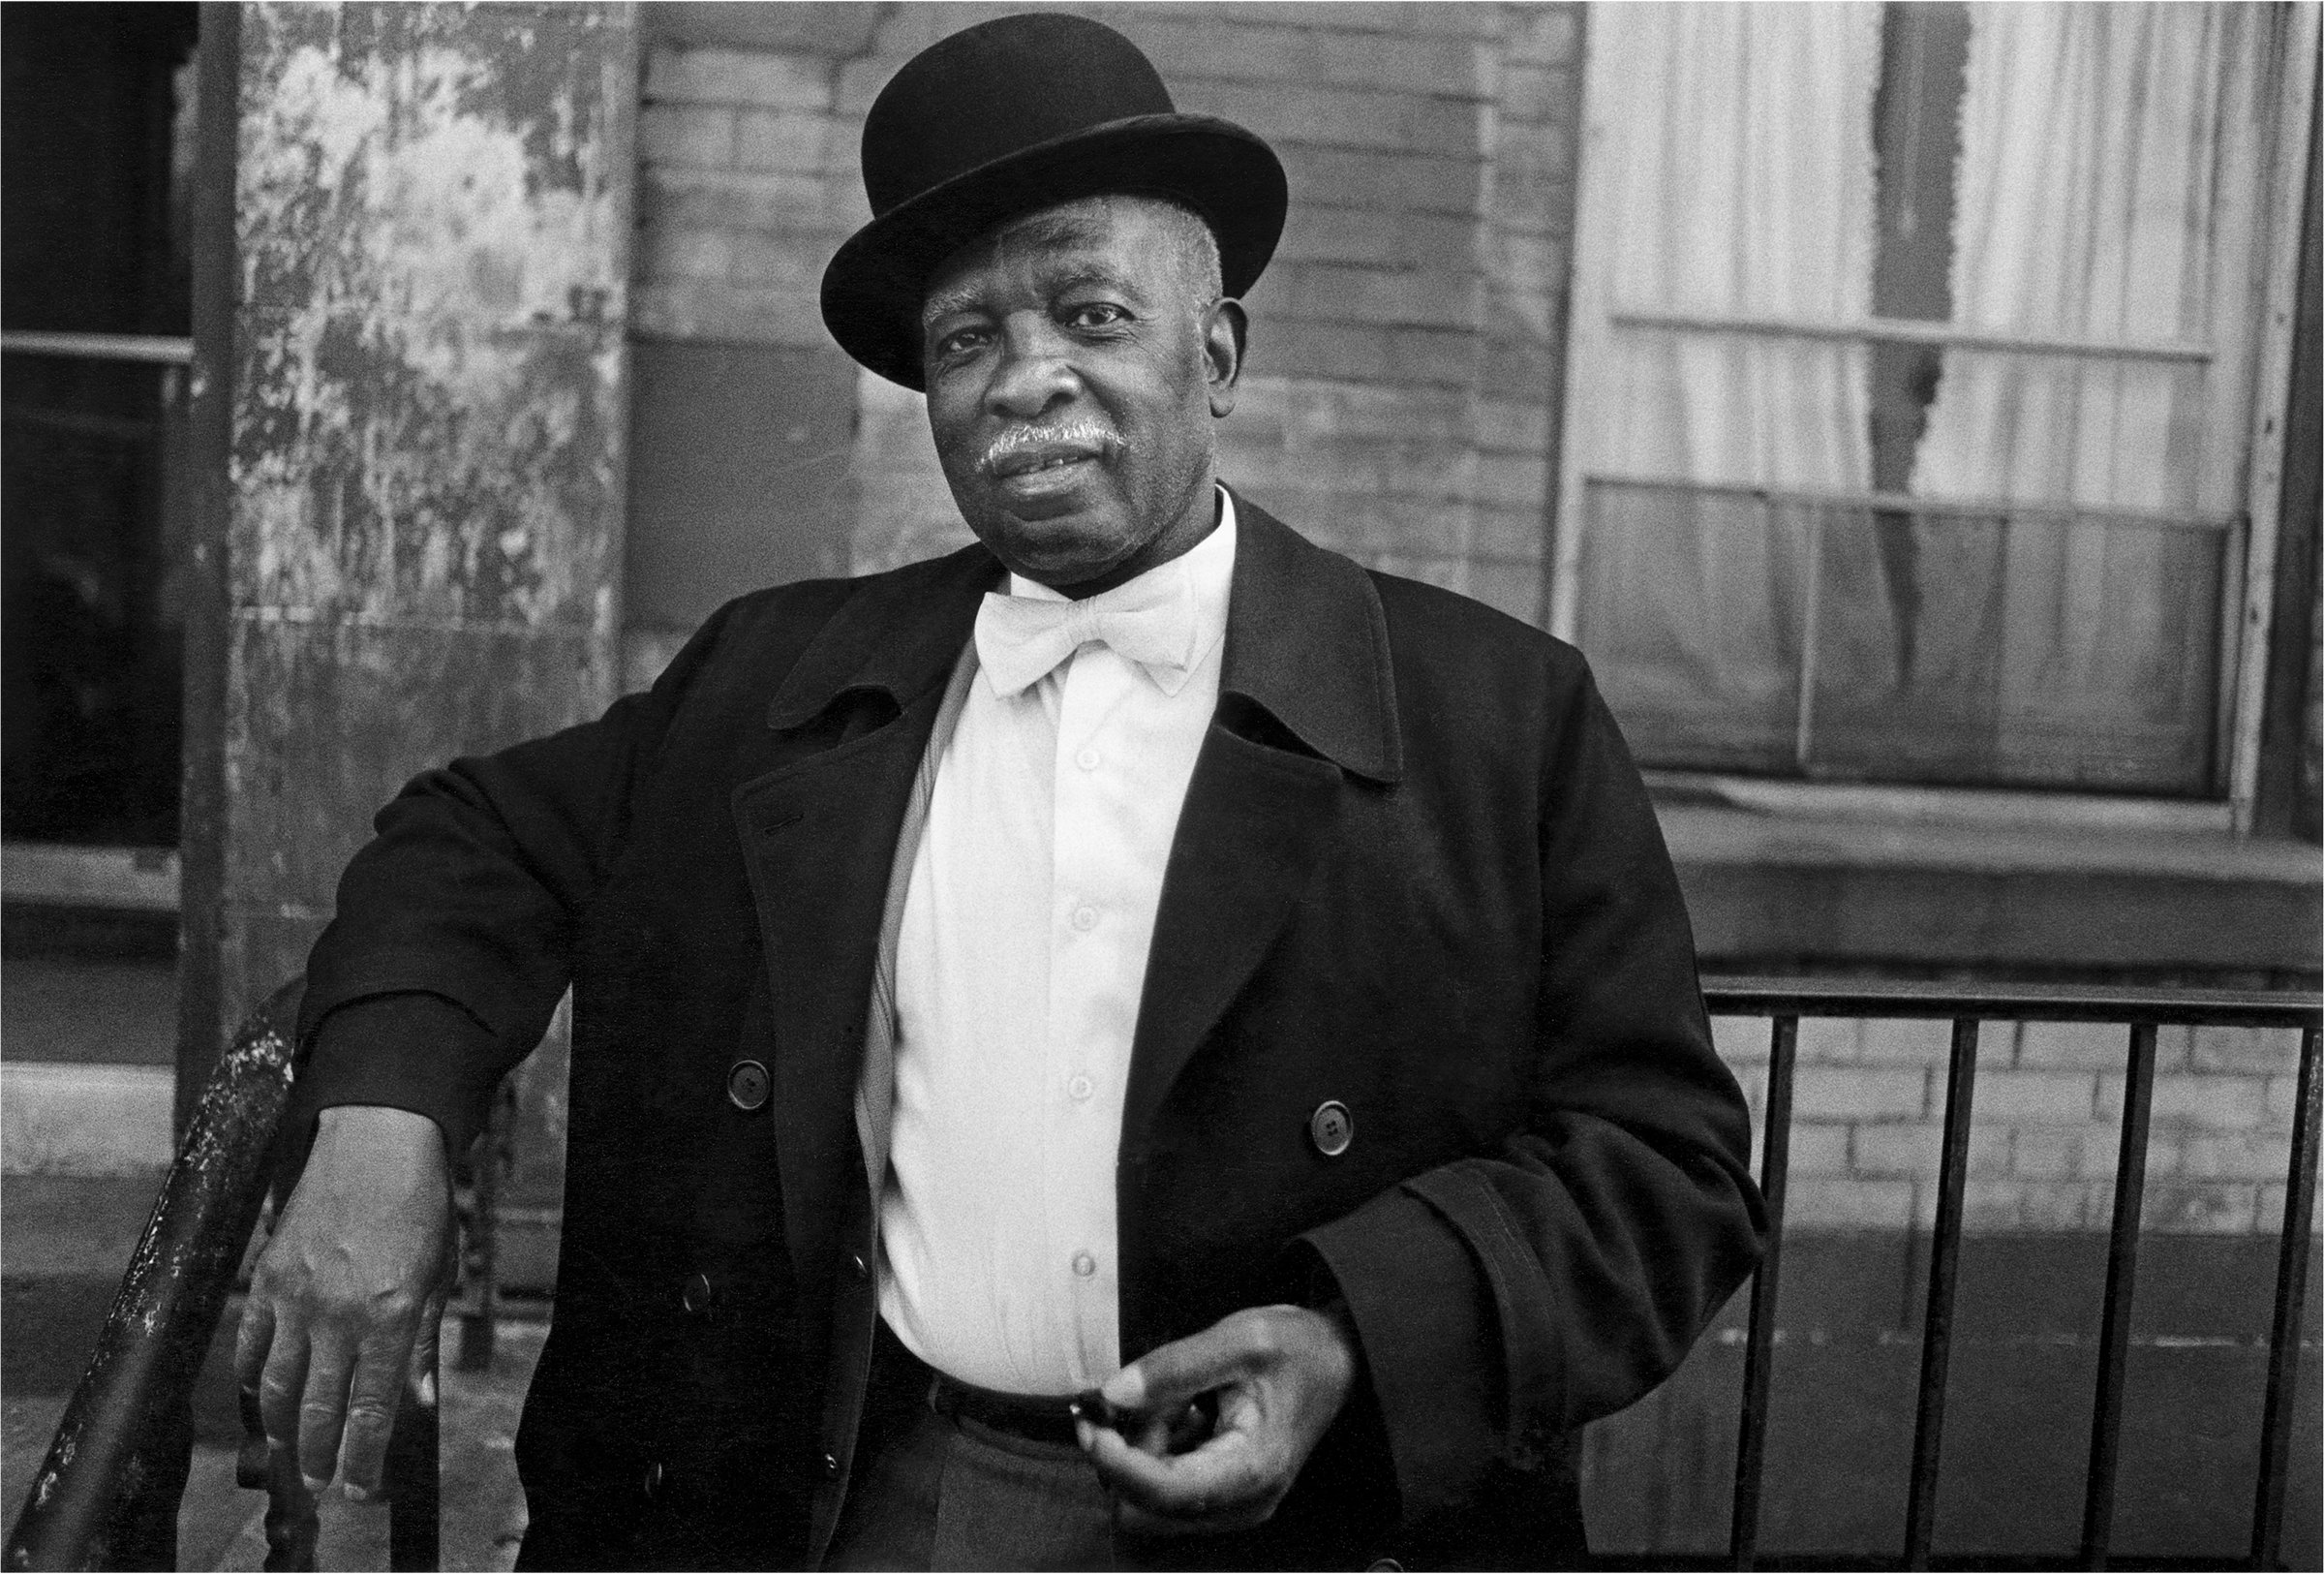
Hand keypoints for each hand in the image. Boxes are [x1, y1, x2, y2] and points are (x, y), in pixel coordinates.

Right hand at [234, 1106, 454, 1498]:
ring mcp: (296, 1297)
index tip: (362, 1489)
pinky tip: (266, 1397)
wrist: (377, 1142)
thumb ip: (421, 1345)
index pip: (370, 1410)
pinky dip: (254, 1380)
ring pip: (278, 1387)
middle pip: (319, 1410)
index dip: (363, 1459)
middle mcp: (339, 1314)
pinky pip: (251, 1345)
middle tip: (324, 1481)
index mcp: (390, 1316)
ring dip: (285, 1428)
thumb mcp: (439, 1276)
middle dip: (321, 1456)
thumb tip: (416, 1404)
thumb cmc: (419, 1207)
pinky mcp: (266, 1278)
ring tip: (295, 1449)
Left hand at [1078, 1303, 1355, 1536]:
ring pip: (1151, 1494)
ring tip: (1183, 1396)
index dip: (1115, 1461)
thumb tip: (1112, 1393)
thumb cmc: (1298, 1349)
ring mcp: (1233, 1504)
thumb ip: (1174, 1366)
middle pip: (1149, 1502)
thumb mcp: (1240, 1339)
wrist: (1335, 1360)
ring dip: (1147, 1444)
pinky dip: (1160, 1445)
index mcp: (1252, 1470)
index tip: (1090, 1419)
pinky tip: (1188, 1410)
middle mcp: (1243, 1503)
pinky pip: (1165, 1483)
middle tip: (1150, 1393)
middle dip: (1134, 1448)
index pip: (1163, 1492)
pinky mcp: (1222, 1495)